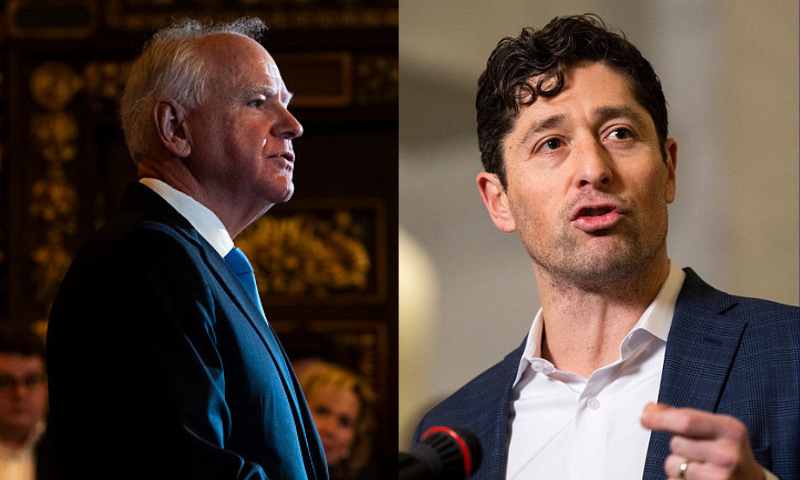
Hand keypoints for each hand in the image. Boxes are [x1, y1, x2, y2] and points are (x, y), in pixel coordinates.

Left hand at [640, 403, 764, 479]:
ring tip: (700, 467)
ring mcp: (719, 478)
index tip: (645, 418)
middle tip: (696, 451)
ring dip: (677, 466)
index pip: (687, 420)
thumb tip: (650, 410)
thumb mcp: (715, 428)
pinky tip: (700, 479)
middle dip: (677, 446)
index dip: (660, 418)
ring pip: (672, 465)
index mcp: (730, 430)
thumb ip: (683, 417)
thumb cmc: (729, 452)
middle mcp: (727, 454)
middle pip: (676, 443)